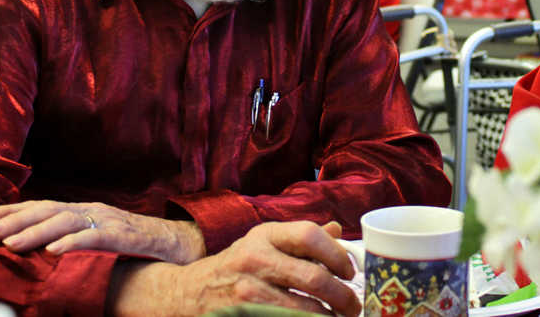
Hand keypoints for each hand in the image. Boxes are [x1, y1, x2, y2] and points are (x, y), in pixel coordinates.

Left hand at [0, 200, 205, 264]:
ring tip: (9, 244)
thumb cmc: (135, 247)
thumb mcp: (98, 240)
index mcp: (83, 211)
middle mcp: (92, 210)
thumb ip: (72, 240)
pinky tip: (52, 252)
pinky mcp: (124, 235)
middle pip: (47, 209)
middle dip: (13, 220)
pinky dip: (72, 243)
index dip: (9, 211)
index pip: (39, 207)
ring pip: (66, 220)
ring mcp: (108, 220)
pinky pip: (94, 237)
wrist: (179, 244)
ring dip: (34, 231)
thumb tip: (35, 253)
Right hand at [110, 221, 360, 316]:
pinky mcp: (241, 316)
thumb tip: (338, 230)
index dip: (337, 254)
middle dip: (342, 296)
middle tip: (353, 306)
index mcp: (264, 235)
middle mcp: (254, 260)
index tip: (350, 272)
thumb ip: (299, 238)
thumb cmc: (236, 266)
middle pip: (313, 277)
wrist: (187, 294)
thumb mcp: (263, 242)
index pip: (309, 235)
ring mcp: (246, 293)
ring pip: (302, 310)